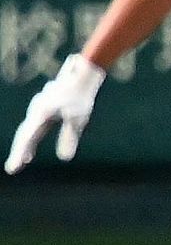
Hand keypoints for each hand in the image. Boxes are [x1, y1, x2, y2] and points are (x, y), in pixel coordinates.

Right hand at [5, 54, 105, 174]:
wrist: (83, 74)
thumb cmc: (80, 96)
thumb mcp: (77, 119)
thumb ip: (69, 137)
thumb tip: (65, 158)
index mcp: (40, 114)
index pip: (26, 139)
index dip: (19, 155)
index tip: (12, 169)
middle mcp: (36, 110)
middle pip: (24, 134)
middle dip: (20, 151)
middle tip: (14, 168)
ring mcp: (39, 106)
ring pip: (29, 128)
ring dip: (26, 143)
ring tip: (25, 159)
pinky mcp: (44, 104)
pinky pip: (35, 123)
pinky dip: (32, 134)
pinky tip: (33, 140)